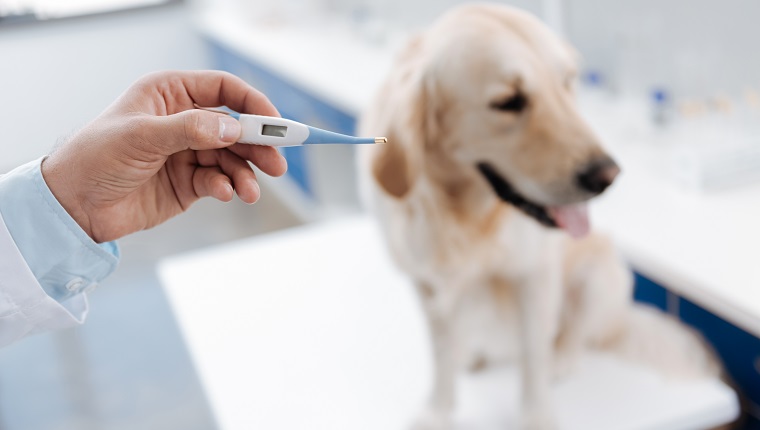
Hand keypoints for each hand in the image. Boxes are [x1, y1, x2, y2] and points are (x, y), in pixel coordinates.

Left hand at [42, 70, 287, 242]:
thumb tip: (233, 129)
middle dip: (257, 145)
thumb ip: (191, 129)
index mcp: (170, 94)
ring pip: (231, 158)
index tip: (274, 123)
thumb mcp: (142, 136)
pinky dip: (226, 187)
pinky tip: (224, 194)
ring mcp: (187, 153)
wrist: (73, 205)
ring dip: (245, 173)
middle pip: (235, 127)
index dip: (252, 103)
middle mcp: (183, 121)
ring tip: (251, 191)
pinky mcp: (188, 183)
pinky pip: (218, 181)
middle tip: (276, 163)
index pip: (223, 89)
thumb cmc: (95, 156)